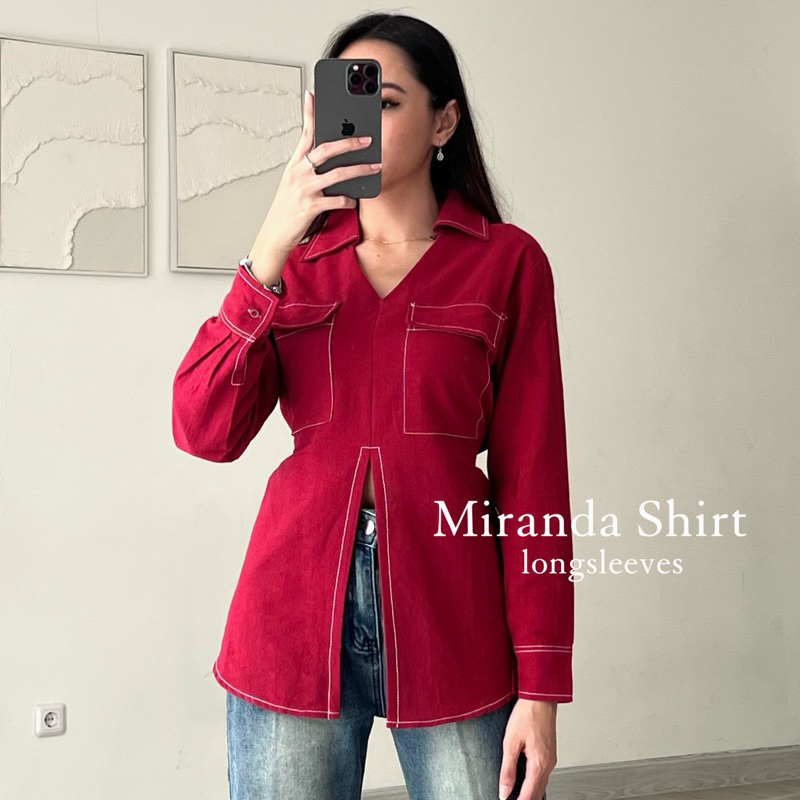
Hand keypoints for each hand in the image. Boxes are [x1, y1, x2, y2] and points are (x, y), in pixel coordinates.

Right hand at [249, 89, 381, 257]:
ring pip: (338, 174)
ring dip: (360, 170)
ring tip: (375, 167)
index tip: (313, 96)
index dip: (309, 114)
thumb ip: (309, 169)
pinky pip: (337, 200)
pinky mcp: (311, 207)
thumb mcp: (293, 183)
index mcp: (295, 165)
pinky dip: (349, 200)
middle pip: (327, 150)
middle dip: (350, 142)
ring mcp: (305, 189)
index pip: (304, 134)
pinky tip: (355, 199)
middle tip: (367, 139)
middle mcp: (299, 173)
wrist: (275, 234)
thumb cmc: (287, 209)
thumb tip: (331, 160)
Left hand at [499, 699, 556, 799]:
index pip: (529, 795)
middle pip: (538, 793)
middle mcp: (548, 763)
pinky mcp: (550, 752)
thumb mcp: (511, 742)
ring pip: (542, 784)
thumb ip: (507, 770)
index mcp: (539, 764)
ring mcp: (551, 758)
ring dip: (531, 792)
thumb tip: (504, 790)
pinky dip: (535, 782)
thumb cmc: (527, 714)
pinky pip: (543, 774)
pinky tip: (526, 780)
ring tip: (517, 795)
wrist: (540, 697)